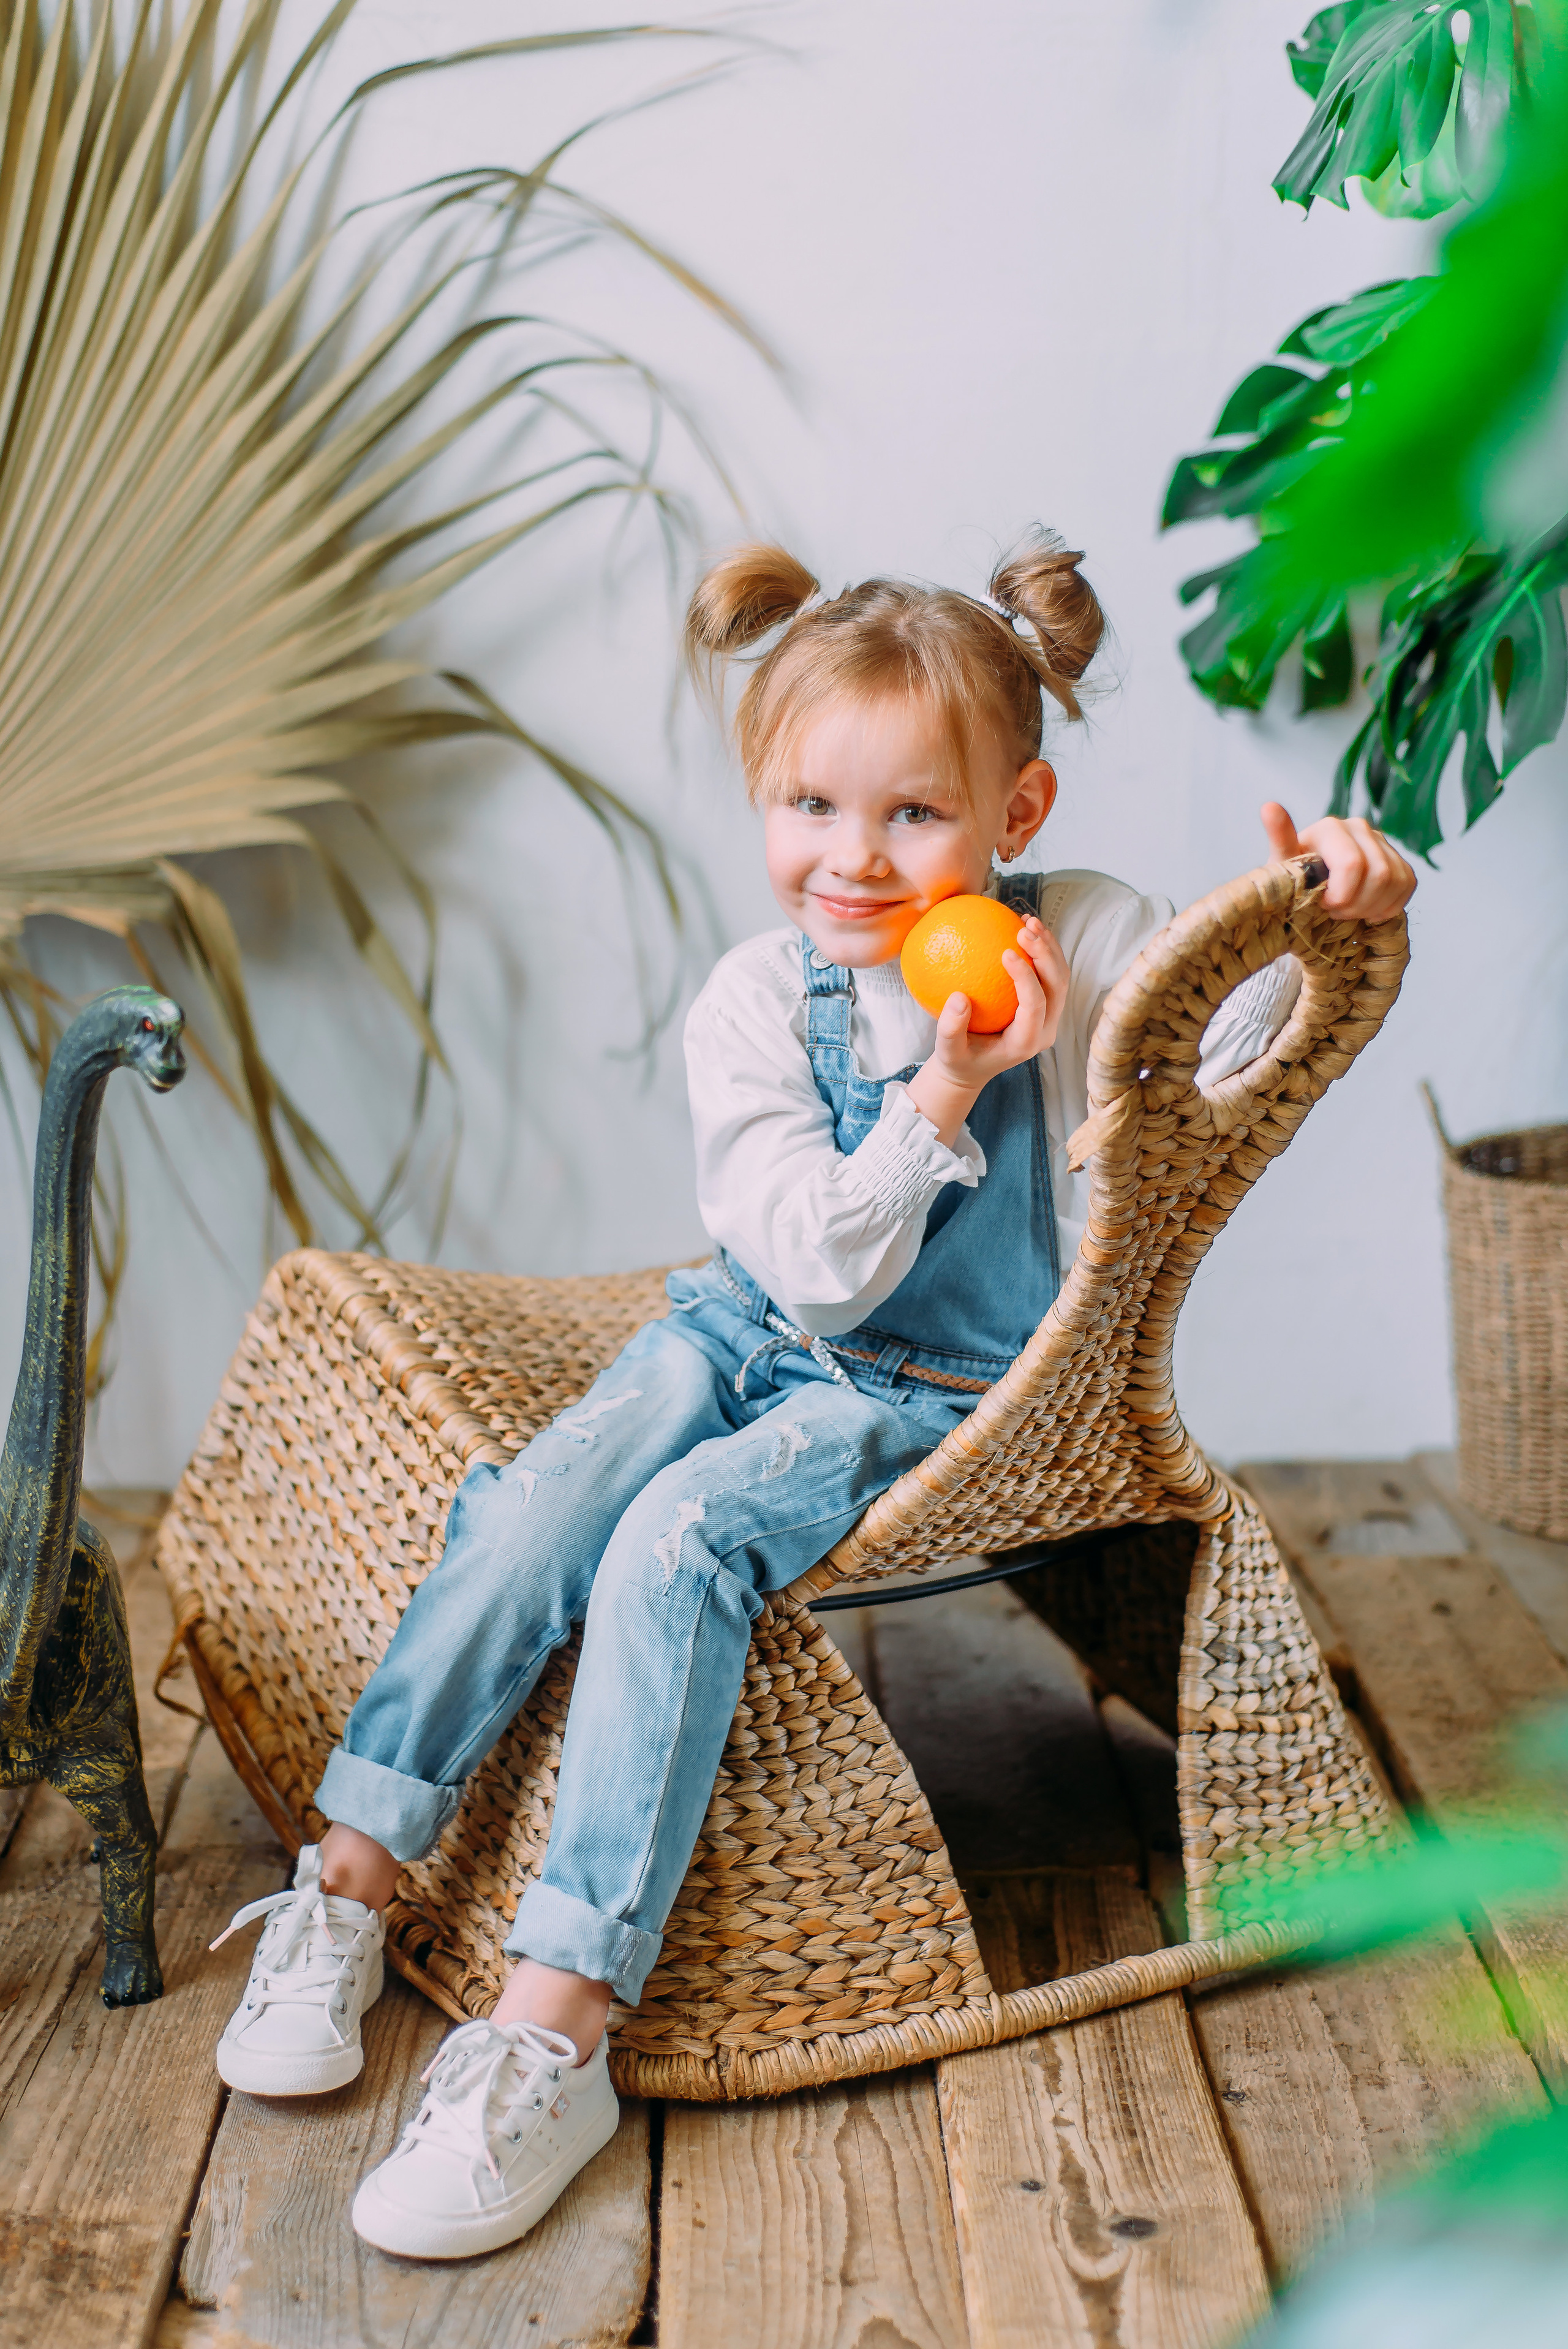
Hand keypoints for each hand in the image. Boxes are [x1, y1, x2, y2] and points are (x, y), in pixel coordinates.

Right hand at [907, 913, 1067, 1145]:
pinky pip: (1051, 974)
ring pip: (1060, 977)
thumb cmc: (959, 1060)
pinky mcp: (1046, 1005)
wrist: (973, 1069)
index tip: (1006, 951)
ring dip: (1048, 946)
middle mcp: (1045, 1030)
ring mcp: (1049, 1017)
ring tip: (1028, 920)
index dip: (1026, 976)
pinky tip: (1022, 927)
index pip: (1034, 1004)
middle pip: (1057, 986)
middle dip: (1045, 954)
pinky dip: (1042, 949)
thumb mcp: (947, 1052)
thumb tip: (957, 997)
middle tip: (1023, 929)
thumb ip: (950, 1029)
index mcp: (1026, 1042)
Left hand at [1261, 803, 1415, 923]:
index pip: (1352, 865)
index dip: (1342, 895)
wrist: (1309, 894)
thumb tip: (1268, 806)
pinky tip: (1367, 911)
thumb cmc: (1294, 882)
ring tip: (1348, 911)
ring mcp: (1382, 841)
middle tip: (1334, 912)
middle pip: (1378, 875)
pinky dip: (1389, 906)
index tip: (1323, 904)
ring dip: (1372, 907)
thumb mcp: (1281, 866)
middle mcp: (1359, 827)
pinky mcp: (1398, 858)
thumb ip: (1279, 839)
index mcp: (1330, 827)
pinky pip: (1407, 884)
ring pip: (1395, 881)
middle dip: (1356, 905)